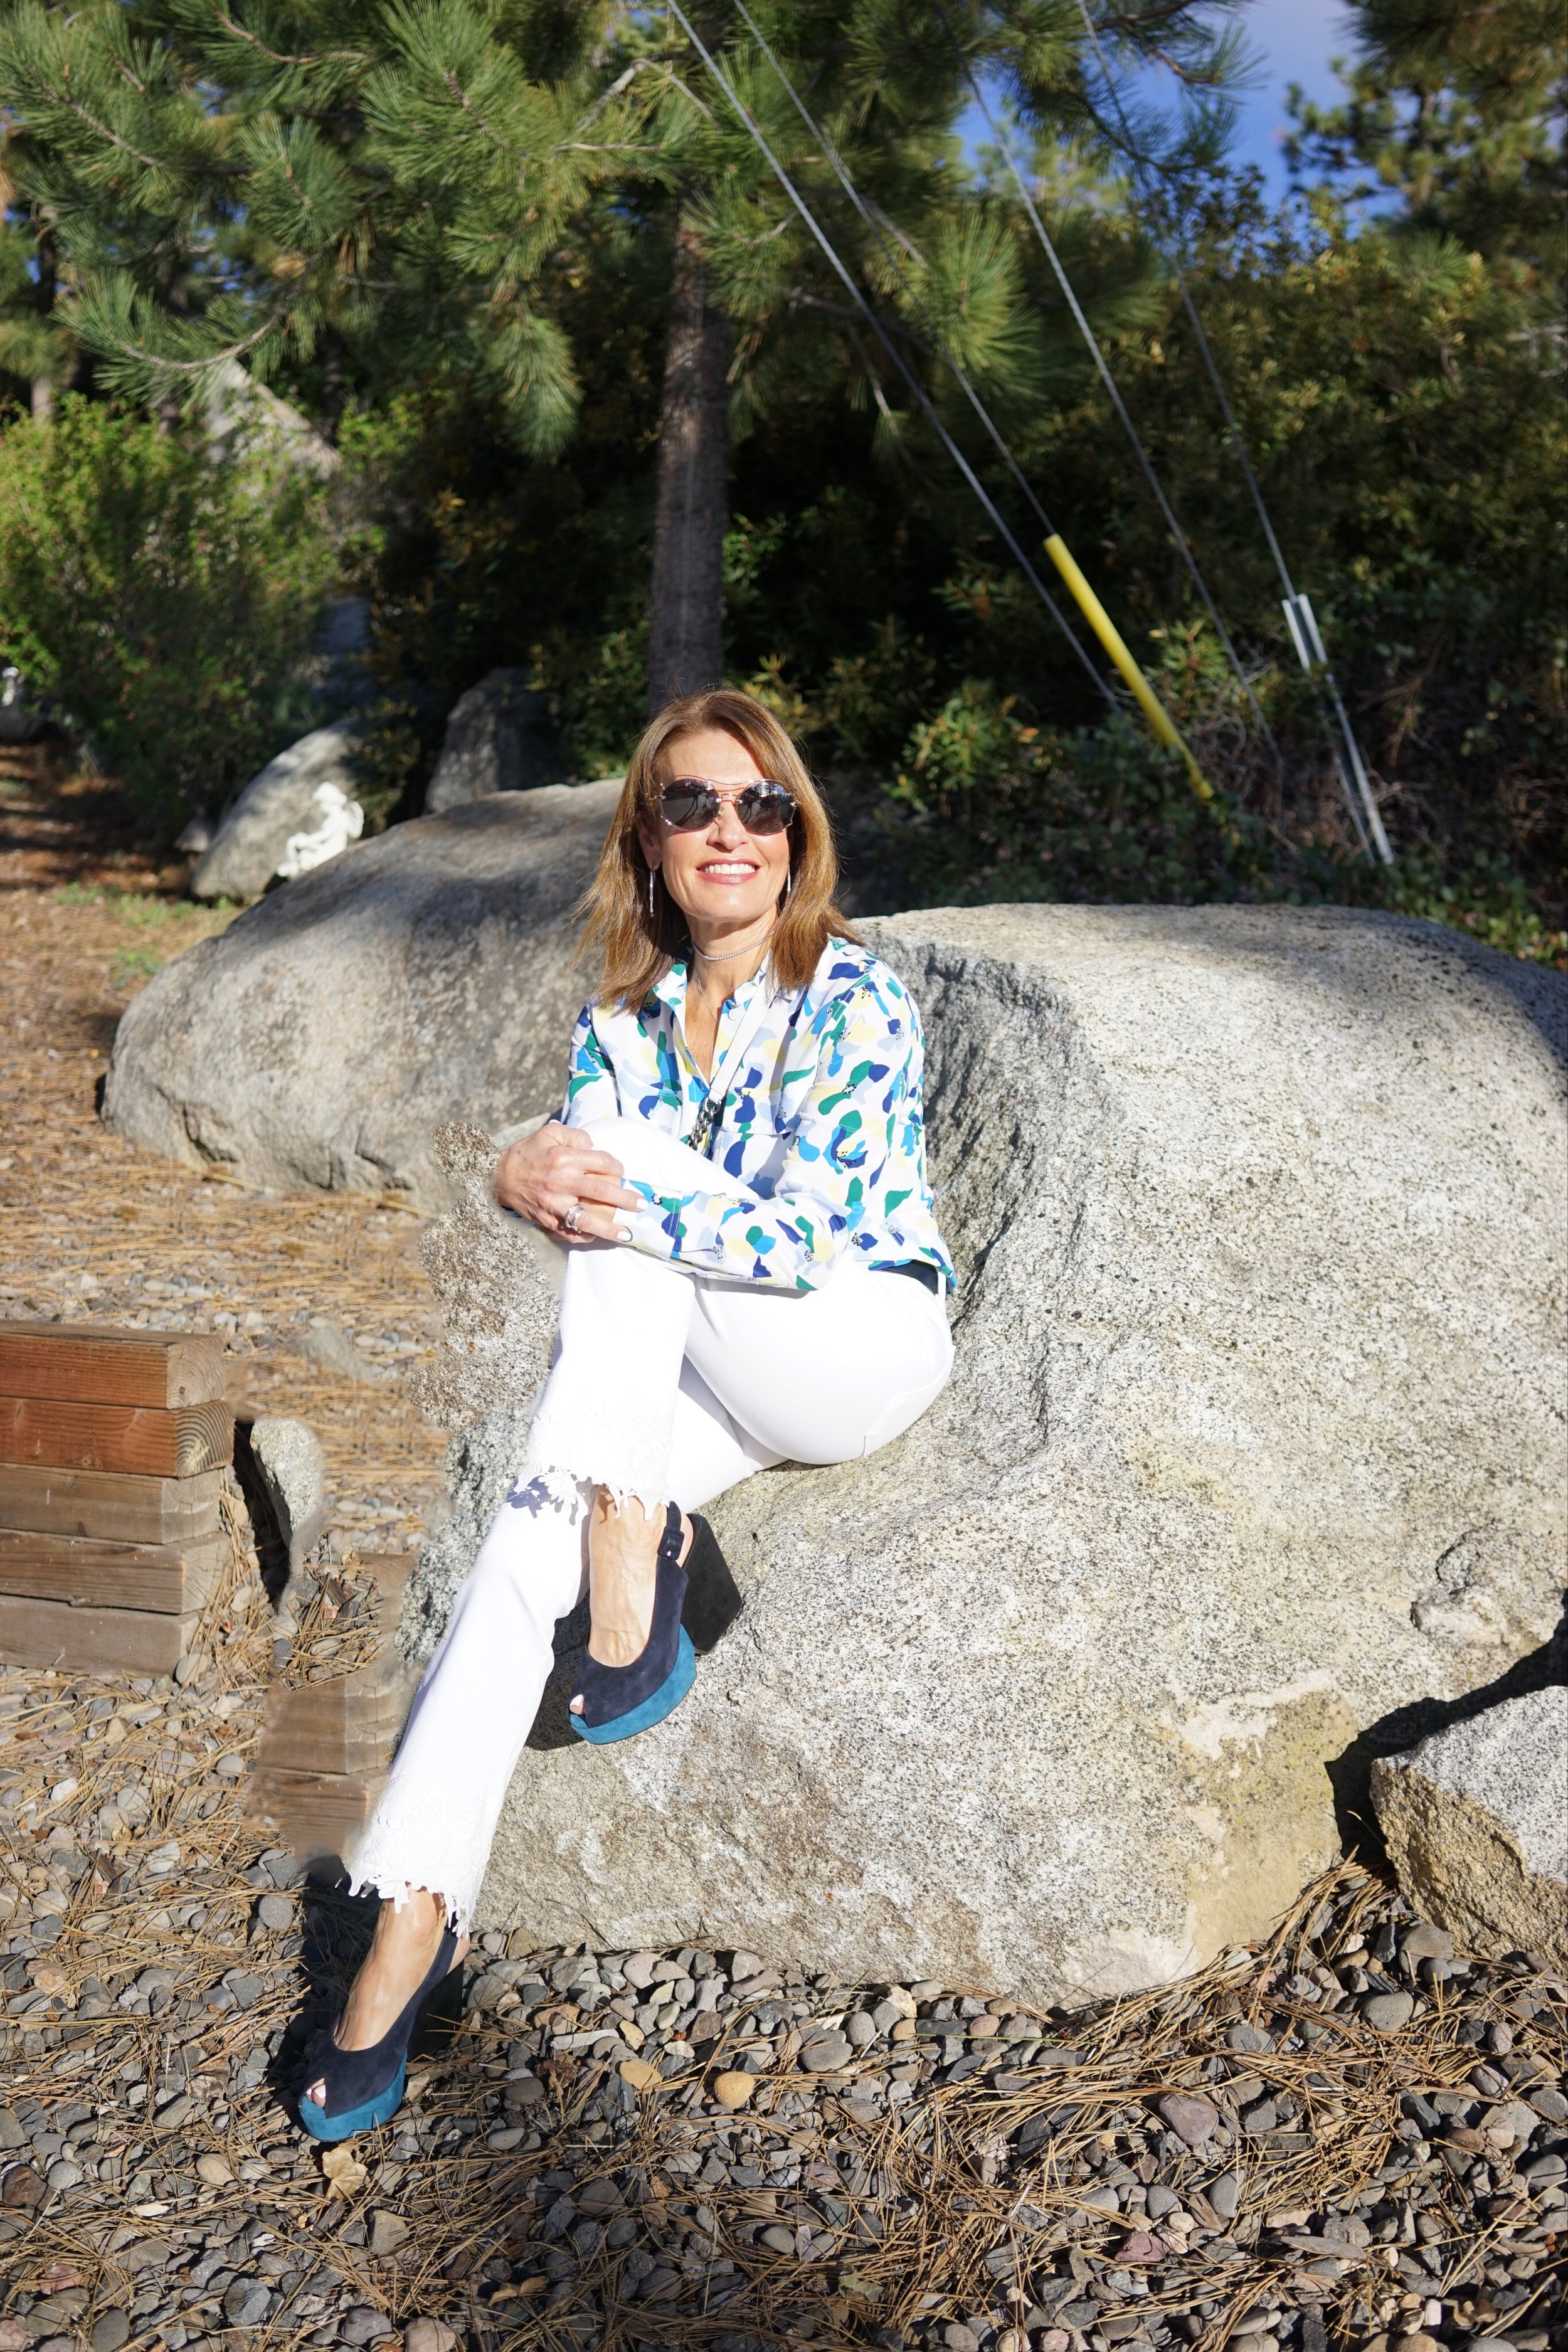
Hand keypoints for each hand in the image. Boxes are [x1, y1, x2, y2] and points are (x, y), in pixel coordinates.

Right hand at [494, 1122, 640, 1244]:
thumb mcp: (550, 1133)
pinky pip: (570, 1232)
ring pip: (587, 1219)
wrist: (499, 1177)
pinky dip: (585, 1236)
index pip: (602, 1163)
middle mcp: (561, 1181)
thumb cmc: (529, 1153)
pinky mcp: (546, 1220)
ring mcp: (554, 1204)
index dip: (617, 1167)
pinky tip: (599, 1237)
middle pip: (601, 1192)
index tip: (621, 1172)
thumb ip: (576, 1136)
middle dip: (625, 1199)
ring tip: (627, 1234)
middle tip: (641, 1204)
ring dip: (610, 1228)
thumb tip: (595, 1147)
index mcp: (564, 1158)